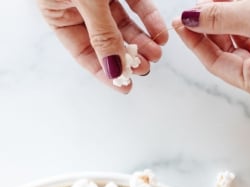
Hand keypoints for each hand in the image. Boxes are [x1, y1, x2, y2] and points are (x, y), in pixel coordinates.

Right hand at [37, 0, 167, 92]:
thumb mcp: (85, 0)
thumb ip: (102, 36)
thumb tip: (115, 72)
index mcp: (59, 15)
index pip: (85, 54)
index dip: (105, 73)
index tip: (125, 87)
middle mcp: (79, 7)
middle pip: (107, 42)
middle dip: (128, 56)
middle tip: (146, 68)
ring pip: (123, 26)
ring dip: (142, 41)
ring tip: (158, 54)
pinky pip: (135, 5)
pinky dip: (148, 19)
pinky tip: (160, 33)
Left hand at [172, 0, 249, 100]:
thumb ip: (221, 18)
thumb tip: (190, 18)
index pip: (216, 63)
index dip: (195, 42)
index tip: (180, 23)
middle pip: (225, 51)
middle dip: (208, 28)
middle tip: (192, 9)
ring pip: (238, 40)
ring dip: (223, 20)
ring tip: (209, 3)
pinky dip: (239, 18)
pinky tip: (228, 4)